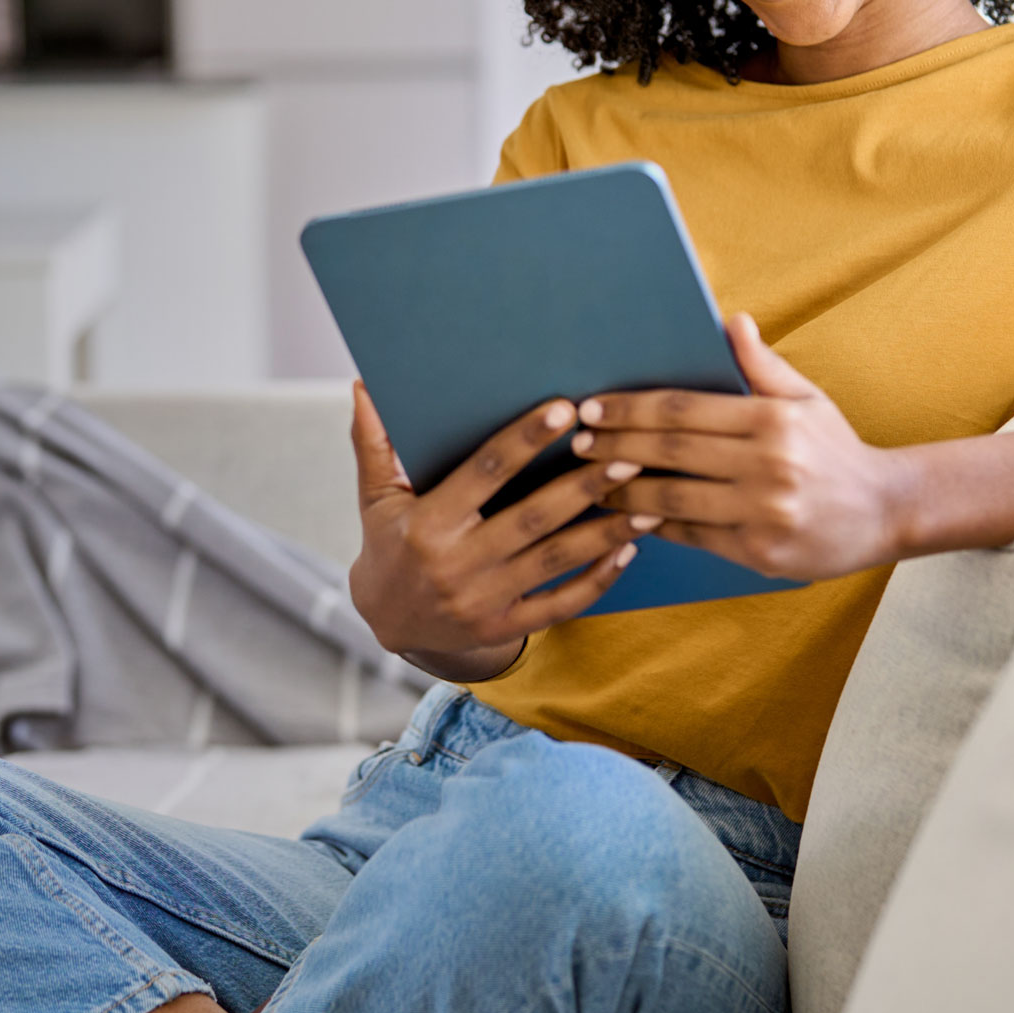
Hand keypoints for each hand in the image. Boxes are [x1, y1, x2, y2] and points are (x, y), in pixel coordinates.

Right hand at [346, 382, 659, 679]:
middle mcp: (457, 564)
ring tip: (650, 503)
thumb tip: (363, 384)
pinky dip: (597, 580)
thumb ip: (373, 442)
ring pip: (556, 560)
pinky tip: (627, 552)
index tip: (566, 410)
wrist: (388, 623)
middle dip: (584, 487)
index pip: (484, 473)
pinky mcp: (504, 627)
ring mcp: (484, 601)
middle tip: (629, 455)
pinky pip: (561, 604)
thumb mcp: (376, 496)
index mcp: (428, 523)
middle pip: (532, 518)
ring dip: (606, 532)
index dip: (525, 440)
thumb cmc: (389, 544)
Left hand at [573, 313, 909, 580]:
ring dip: (623, 491)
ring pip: (674, 498)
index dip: (632, 409)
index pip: (684, 409)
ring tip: (589, 482)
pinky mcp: (760, 552)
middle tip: (578, 443)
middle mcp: (769, 464)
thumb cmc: (836, 450)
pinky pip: (694, 535)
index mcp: (773, 419)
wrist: (885, 511)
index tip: (594, 408)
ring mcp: (764, 511)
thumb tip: (731, 321)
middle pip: (671, 451)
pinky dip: (657, 525)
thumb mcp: (806, 399)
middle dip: (616, 446)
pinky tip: (629, 516)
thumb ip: (762, 365)